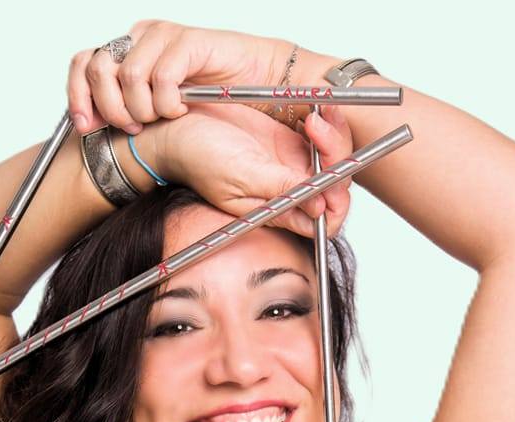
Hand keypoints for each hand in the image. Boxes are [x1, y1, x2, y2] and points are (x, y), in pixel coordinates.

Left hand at [67, 20, 294, 134]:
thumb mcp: (155, 110)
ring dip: (145, 109)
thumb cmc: (208, 98)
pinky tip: (182, 109)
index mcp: (126, 52)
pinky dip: (169, 103)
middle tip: (135, 127)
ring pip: (129, 77)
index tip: (87, 126)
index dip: (78, 96)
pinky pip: (162, 78)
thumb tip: (91, 126)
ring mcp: (162, 36)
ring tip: (165, 117)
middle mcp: (139, 39)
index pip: (82, 63)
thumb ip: (125, 110)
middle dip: (112, 109)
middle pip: (99, 69)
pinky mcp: (186, 41)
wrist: (254, 80)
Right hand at [149, 101, 353, 238]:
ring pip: (334, 158)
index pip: (324, 221)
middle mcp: (289, 191)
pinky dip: (328, 121)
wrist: (177, 131)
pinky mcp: (288, 141)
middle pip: (336, 185)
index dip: (336, 202)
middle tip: (320, 129)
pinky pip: (321, 136)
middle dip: (338, 156)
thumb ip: (279, 189)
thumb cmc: (196, 159)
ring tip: (319, 114)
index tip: (330, 176)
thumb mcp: (238, 176)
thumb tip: (320, 205)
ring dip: (335, 135)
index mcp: (277, 210)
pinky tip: (321, 107)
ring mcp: (290, 166)